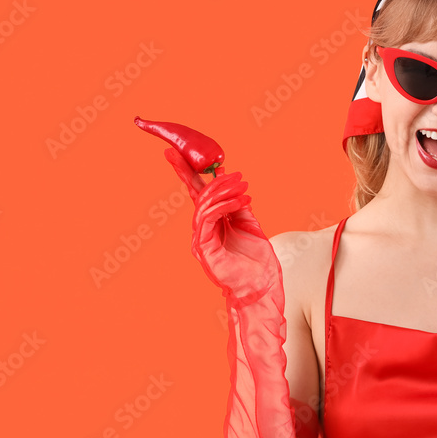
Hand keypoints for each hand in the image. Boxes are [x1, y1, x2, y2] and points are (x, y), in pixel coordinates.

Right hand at [162, 146, 278, 307]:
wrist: (261, 287)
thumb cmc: (257, 260)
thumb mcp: (249, 223)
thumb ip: (236, 204)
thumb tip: (229, 180)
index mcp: (211, 223)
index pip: (196, 193)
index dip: (186, 172)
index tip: (174, 151)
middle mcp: (202, 230)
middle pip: (194, 196)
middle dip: (197, 174)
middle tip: (222, 167)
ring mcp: (201, 240)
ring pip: (203, 205)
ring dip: (223, 190)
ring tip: (243, 185)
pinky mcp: (204, 250)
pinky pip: (208, 219)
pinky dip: (223, 205)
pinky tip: (240, 201)